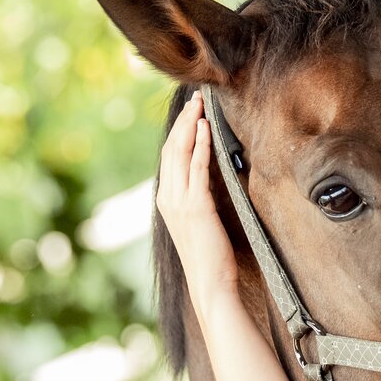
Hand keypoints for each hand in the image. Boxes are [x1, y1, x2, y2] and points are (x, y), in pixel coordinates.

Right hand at [155, 90, 239, 323]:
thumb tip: (211, 178)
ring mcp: (180, 201)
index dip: (180, 131)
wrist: (211, 283)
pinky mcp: (196, 206)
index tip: (191, 111)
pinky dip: (200, 145)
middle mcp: (168, 197)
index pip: (171, 156)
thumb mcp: (202, 221)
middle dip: (184, 120)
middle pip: (172, 148)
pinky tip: (206, 128)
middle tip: (195, 98)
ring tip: (200, 105)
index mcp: (168, 200)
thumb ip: (200, 199)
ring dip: (191, 125)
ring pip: (181, 153)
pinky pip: (197, 168)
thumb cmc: (212, 256)